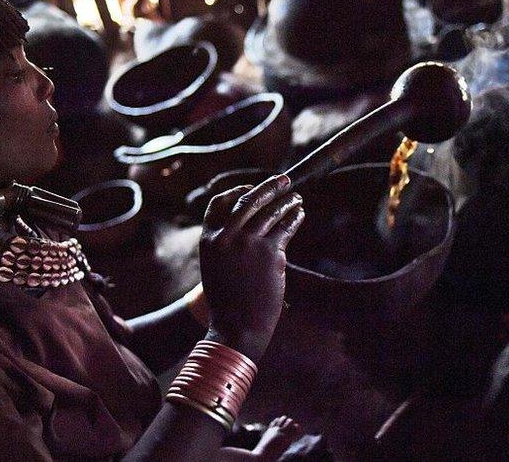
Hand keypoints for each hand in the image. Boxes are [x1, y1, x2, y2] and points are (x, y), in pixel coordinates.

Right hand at [199, 174, 304, 360]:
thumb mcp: (215, 269)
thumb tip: (245, 227)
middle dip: (268, 188)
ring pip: (270, 212)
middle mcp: (227, 237)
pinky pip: (285, 228)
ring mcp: (248, 244)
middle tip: (284, 180)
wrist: (236, 327)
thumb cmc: (227, 303)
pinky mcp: (270, 254)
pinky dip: (294, 218)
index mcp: (208, 241)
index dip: (235, 192)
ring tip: (296, 198)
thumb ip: (225, 246)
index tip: (248, 187)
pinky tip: (299, 215)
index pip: (218, 204)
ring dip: (286, 202)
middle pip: (248, 201)